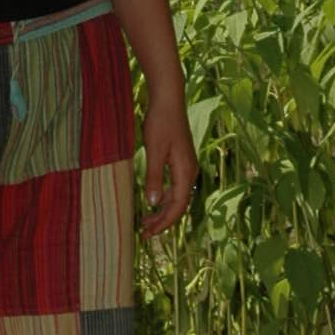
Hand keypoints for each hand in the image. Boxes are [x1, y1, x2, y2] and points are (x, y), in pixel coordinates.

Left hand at [138, 92, 196, 237]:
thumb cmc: (161, 123)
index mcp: (186, 172)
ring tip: (145, 221)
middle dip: (163, 221)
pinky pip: (175, 187)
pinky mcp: (181, 161)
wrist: (168, 100)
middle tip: (144, 233)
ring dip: (162, 210)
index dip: (164, 223)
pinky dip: (163, 197)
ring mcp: (186, 166)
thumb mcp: (154, 151)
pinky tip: (152, 200)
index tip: (148, 234)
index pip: (177, 206)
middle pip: (179, 205)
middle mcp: (190, 172)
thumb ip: (153, 177)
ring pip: (177, 197)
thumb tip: (152, 203)